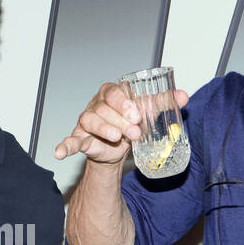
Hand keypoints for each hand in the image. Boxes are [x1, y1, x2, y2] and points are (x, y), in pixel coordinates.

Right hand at [53, 82, 190, 164]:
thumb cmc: (131, 122)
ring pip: (89, 120)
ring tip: (117, 138)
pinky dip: (65, 146)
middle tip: (135, 132)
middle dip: (119, 120)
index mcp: (111, 93)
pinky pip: (70, 140)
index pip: (113, 92)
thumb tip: (183, 96)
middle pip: (102, 108)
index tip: (136, 114)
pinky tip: (60, 152)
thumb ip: (163, 102)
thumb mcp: (148, 111)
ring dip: (104, 130)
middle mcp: (96, 105)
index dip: (123, 103)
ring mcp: (87, 121)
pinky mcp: (81, 138)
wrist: (122, 146)